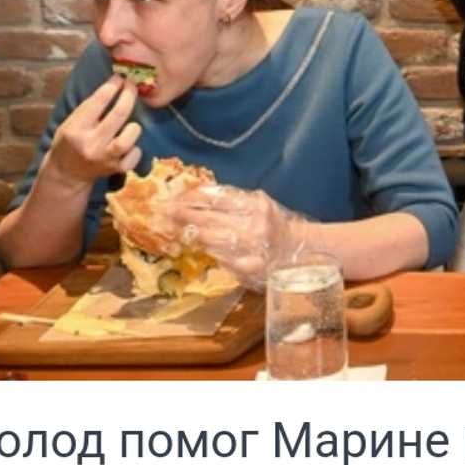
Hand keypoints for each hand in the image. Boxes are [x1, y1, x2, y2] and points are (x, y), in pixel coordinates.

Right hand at [45, 76, 141, 183]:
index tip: (120, 77)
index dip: (112, 86)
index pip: (98, 102)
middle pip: (118, 115)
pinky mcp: (115, 169)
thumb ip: (89, 108)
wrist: (67, 173)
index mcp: (75, 129)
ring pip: (127, 140)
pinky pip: (133, 158)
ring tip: (132, 122)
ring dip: (133, 127)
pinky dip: (136, 149)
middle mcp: (90, 144)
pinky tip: (131, 144)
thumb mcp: (70, 122)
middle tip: (132, 86)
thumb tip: (114, 85)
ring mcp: (104, 158)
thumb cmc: (70, 142)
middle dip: (128, 95)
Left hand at [162, 185, 314, 290]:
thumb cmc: (272, 224)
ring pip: (215, 240)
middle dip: (185, 217)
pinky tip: (206, 253)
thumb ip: (230, 202)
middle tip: (165, 214)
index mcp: (255, 203)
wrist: (299, 251)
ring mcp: (254, 247)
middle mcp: (255, 223)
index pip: (217, 197)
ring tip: (178, 232)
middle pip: (212, 218)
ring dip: (195, 236)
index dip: (192, 198)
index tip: (174, 199)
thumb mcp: (256, 204)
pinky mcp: (253, 268)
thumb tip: (193, 198)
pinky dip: (216, 256)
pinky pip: (227, 261)